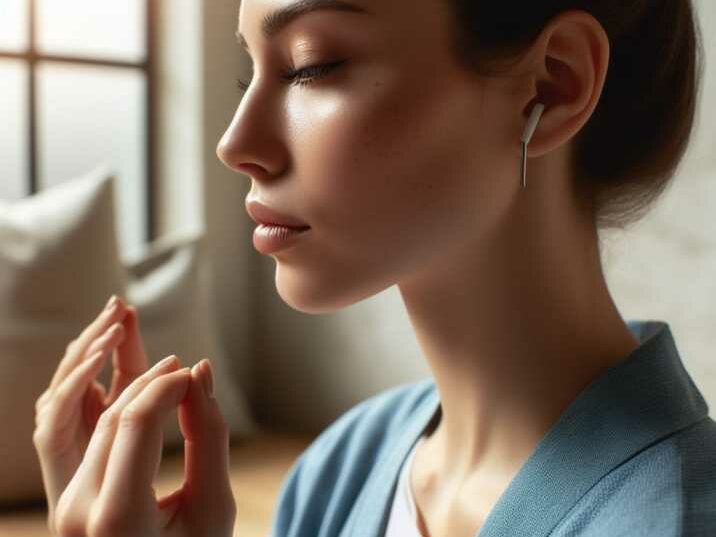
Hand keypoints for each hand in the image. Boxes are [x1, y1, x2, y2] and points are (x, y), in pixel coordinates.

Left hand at [33, 296, 235, 536]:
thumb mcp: (214, 504)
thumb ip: (208, 436)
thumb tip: (202, 374)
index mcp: (117, 519)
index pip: (135, 424)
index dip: (166, 387)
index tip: (196, 371)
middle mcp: (79, 512)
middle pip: (113, 422)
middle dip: (150, 384)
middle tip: (186, 367)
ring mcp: (68, 510)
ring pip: (100, 430)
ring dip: (136, 397)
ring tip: (172, 380)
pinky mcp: (70, 505)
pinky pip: (96, 448)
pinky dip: (126, 421)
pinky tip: (151, 409)